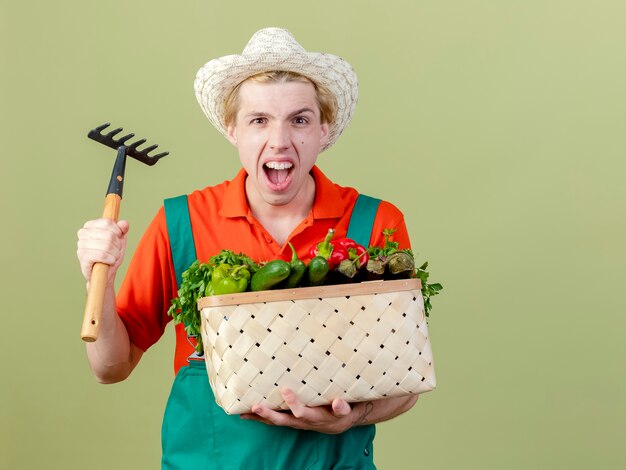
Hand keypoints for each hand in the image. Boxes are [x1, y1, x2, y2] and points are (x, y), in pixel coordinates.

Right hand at [77, 219, 129, 282]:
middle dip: (117, 245)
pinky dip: (110, 259)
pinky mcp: (83, 257)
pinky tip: (109, 262)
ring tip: (112, 258)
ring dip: (115, 254)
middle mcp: (83, 233)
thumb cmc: (111, 254)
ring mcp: (81, 245)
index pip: (107, 222)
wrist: (105, 273)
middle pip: (109, 235)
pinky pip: (102, 255)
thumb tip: (124, 223)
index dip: (117, 232)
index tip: (118, 238)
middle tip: (115, 251)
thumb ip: (122, 229)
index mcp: (90, 225)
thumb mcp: (120, 240)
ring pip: (107, 245)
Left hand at [240, 388, 354, 433]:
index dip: (293, 402)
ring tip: (245, 413)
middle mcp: (303, 422)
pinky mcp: (292, 420)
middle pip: (284, 420)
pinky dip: (261, 418)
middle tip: (255, 407)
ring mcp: (296, 422)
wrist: (340, 422)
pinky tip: (247, 414)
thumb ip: (343, 408)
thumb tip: (338, 402)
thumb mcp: (348, 410)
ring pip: (276, 422)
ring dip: (260, 418)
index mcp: (316, 417)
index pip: (302, 412)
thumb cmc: (344, 411)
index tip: (285, 389)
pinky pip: (275, 420)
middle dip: (268, 414)